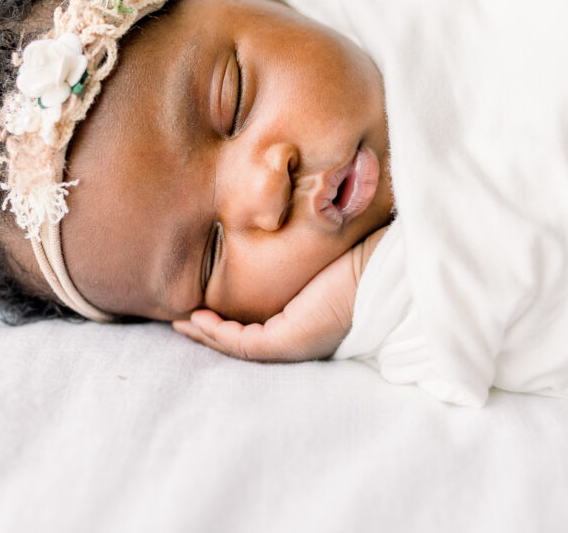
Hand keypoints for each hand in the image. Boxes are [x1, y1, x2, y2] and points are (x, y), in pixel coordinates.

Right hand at [172, 226, 388, 361]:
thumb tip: (288, 220)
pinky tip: (197, 320)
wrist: (384, 266)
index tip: (210, 309)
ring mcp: (294, 342)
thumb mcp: (321, 254)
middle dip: (213, 334)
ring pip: (239, 347)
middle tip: (186, 323)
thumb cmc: (362, 257)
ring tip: (183, 323)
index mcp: (310, 322)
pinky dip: (217, 334)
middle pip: (247, 343)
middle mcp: (301, 338)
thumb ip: (303, 250)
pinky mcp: (289, 339)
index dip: (234, 322)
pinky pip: (243, 344)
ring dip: (208, 336)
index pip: (266, 328)